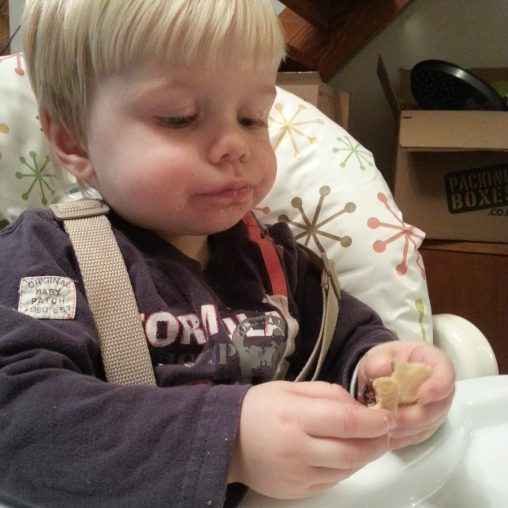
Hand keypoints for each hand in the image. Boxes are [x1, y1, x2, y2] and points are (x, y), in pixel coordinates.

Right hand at [228, 380, 393, 498]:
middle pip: (351, 451)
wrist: (227, 440)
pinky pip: (333, 480)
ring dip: (365, 455)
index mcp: (293, 416)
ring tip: (370, 441)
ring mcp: (298, 475)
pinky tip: (346, 453)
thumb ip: (326, 394)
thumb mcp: (289, 388)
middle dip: (377, 442)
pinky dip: (347, 467)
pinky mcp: (298, 491)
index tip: (386, 416)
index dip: (372, 421)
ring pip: (346, 469)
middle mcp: (297, 450)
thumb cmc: (259, 408)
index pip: (344, 421)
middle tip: (386, 431)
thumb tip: (359, 407)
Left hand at [356, 341, 454, 449]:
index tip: (422, 396)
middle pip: (437, 407)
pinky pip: (414, 436)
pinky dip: (399, 436)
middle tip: (394, 417)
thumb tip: (383, 369)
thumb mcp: (377, 355)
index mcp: (433, 363)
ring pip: (426, 425)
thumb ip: (378, 360)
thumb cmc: (384, 361)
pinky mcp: (422, 427)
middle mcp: (439, 390)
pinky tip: (383, 432)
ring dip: (405, 429)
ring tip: (383, 425)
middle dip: (415, 416)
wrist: (378, 375)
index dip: (438, 387)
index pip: (446, 375)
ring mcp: (433, 411)